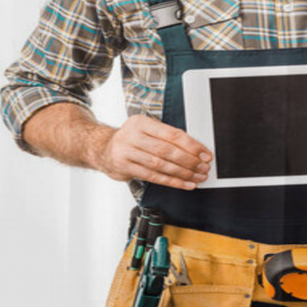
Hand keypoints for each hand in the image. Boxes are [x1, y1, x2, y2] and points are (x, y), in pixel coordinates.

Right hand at [92, 115, 212, 189]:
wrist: (102, 149)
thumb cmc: (131, 140)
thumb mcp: (146, 131)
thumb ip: (166, 137)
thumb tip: (196, 150)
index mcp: (142, 122)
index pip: (172, 134)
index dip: (192, 145)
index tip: (205, 154)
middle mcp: (133, 135)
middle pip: (167, 150)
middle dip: (189, 161)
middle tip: (203, 167)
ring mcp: (126, 151)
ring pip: (160, 165)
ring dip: (182, 173)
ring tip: (197, 177)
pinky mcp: (123, 167)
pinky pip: (152, 177)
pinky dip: (172, 181)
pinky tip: (184, 184)